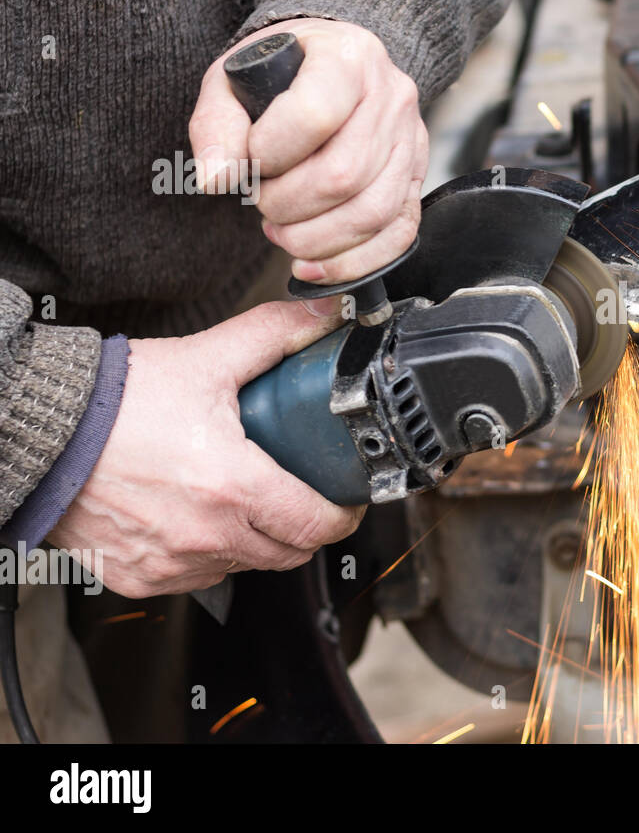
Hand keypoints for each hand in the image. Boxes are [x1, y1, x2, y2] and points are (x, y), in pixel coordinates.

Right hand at [48, 301, 364, 598]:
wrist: (38, 431)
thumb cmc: (115, 402)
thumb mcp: (207, 359)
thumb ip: (274, 334)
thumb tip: (325, 315)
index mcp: (232, 487)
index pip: (316, 525)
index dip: (341, 515)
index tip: (344, 501)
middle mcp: (205, 536)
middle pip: (288, 554)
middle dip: (303, 527)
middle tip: (300, 494)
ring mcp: (170, 564)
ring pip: (244, 567)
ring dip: (255, 540)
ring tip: (244, 498)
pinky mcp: (138, 578)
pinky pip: (195, 578)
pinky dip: (208, 553)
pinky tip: (199, 516)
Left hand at [189, 18, 427, 286]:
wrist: (330, 66)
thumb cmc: (280, 74)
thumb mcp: (233, 81)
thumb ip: (217, 128)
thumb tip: (217, 180)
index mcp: (346, 58)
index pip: (315, 116)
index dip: (273, 153)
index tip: (251, 161)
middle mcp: (390, 97)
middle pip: (344, 175)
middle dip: (289, 204)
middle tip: (262, 202)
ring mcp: (411, 141)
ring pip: (372, 212)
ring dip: (316, 238)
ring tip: (282, 231)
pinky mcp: (417, 178)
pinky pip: (399, 233)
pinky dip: (354, 261)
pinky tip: (315, 266)